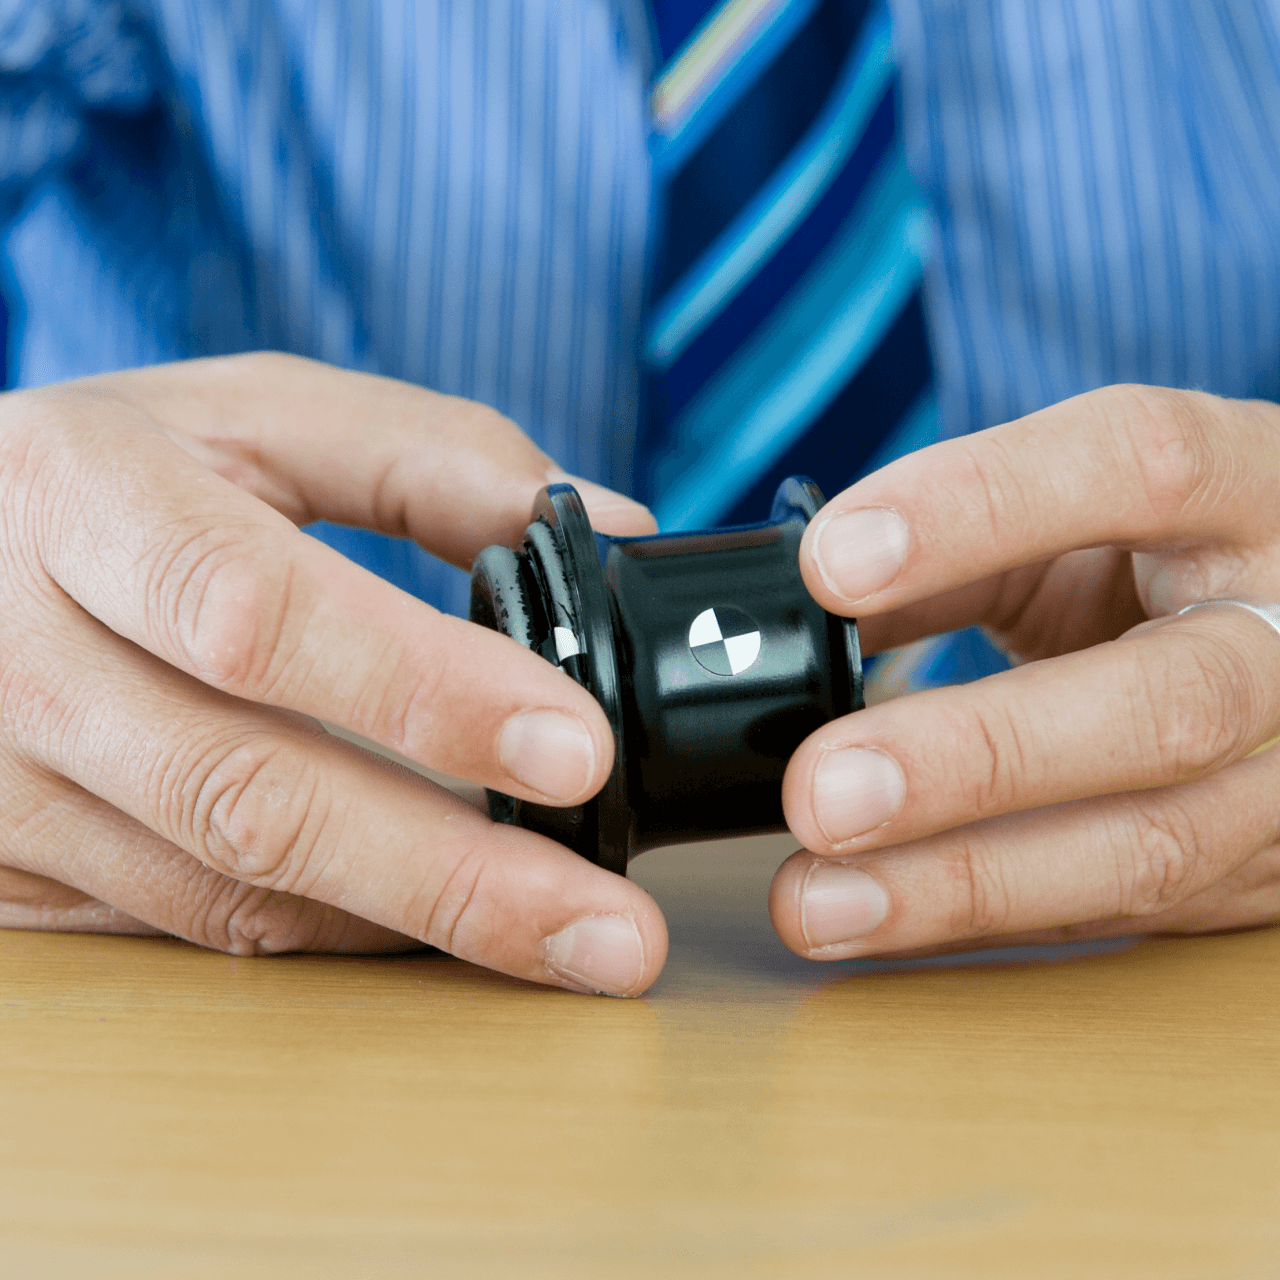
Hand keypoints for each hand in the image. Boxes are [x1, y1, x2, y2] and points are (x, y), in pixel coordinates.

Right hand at [0, 353, 666, 994]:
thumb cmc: (111, 472)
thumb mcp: (252, 417)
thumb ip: (431, 457)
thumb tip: (606, 528)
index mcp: (80, 500)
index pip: (257, 611)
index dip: (423, 690)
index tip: (577, 750)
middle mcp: (17, 654)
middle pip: (249, 795)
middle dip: (452, 877)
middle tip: (609, 930)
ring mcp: (4, 782)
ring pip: (228, 889)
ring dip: (413, 925)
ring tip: (564, 941)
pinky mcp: (14, 867)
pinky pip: (196, 925)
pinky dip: (334, 931)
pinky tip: (435, 924)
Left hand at [770, 386, 1279, 958]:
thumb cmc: (1162, 556)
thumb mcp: (1074, 519)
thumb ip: (949, 553)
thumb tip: (796, 613)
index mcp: (1256, 488)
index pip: (1140, 467)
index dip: (978, 509)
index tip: (829, 563)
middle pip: (1168, 703)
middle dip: (976, 759)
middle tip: (821, 793)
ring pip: (1155, 845)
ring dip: (965, 885)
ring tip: (816, 900)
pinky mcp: (1275, 871)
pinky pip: (1129, 913)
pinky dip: (990, 921)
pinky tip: (885, 920)